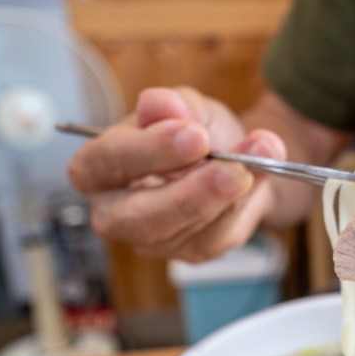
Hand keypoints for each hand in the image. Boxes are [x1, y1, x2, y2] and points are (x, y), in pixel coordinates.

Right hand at [68, 87, 286, 261]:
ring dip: (227, 196)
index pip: (107, 162)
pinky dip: (242, 204)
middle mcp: (115, 211)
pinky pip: (216, 236)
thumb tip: (162, 104)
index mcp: (96, 168)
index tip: (194, 135)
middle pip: (139, 217)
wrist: (234, 157)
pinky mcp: (191, 251)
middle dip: (190, 194)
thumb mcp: (185, 106)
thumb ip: (173, 105)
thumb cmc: (195, 131)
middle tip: (233, 169)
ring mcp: (153, 239)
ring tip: (257, 159)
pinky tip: (258, 176)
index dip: (149, 150)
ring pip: (185, 230)